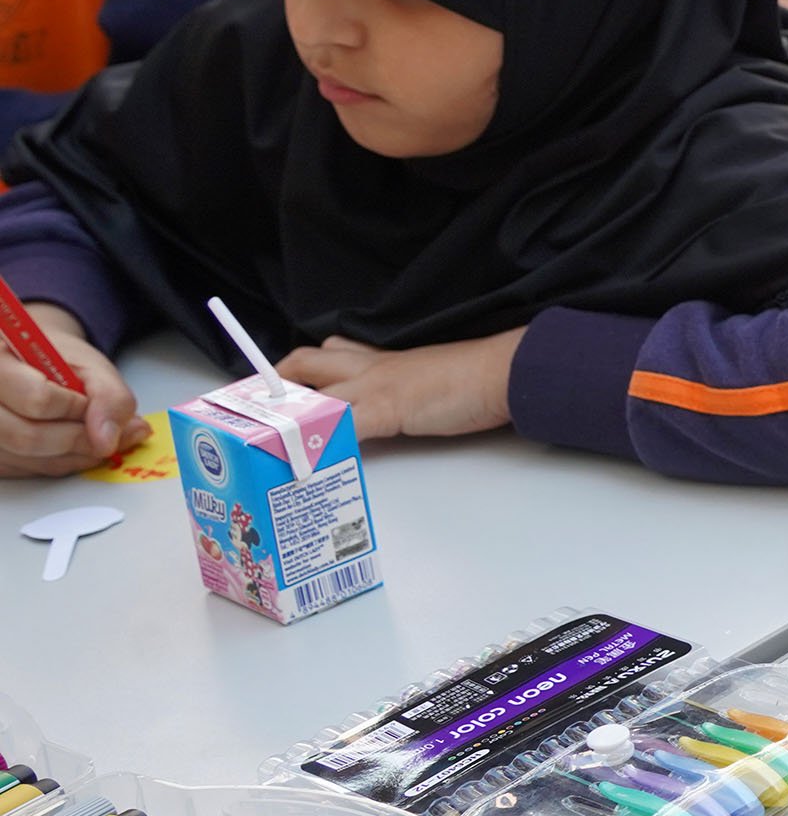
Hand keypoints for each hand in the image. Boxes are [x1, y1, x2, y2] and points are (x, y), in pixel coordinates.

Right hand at [0, 304, 143, 477]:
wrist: (33, 365)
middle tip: (106, 434)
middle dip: (77, 440)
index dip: (75, 408)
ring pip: (28, 459)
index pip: (36, 399)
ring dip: (73, 455)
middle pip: (26, 437)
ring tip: (95, 437)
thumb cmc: (57, 362)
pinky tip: (70, 444)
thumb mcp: (91, 367)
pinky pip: (26, 470)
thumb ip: (109, 397)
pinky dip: (58, 462)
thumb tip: (106, 441)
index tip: (92, 404)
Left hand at [278, 328, 525, 439]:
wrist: (502, 372)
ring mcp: (375, 388)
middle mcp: (372, 369)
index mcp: (384, 360)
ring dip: (287, 413)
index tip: (280, 379)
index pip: (332, 353)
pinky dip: (320, 444)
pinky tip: (304, 462)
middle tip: (255, 405)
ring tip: (261, 435)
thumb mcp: (434, 378)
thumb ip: (411, 388)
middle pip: (307, 363)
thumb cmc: (479, 376)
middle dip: (276, 381)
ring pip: (313, 393)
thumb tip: (405, 405)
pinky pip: (341, 427)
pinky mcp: (386, 411)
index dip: (301, 366)